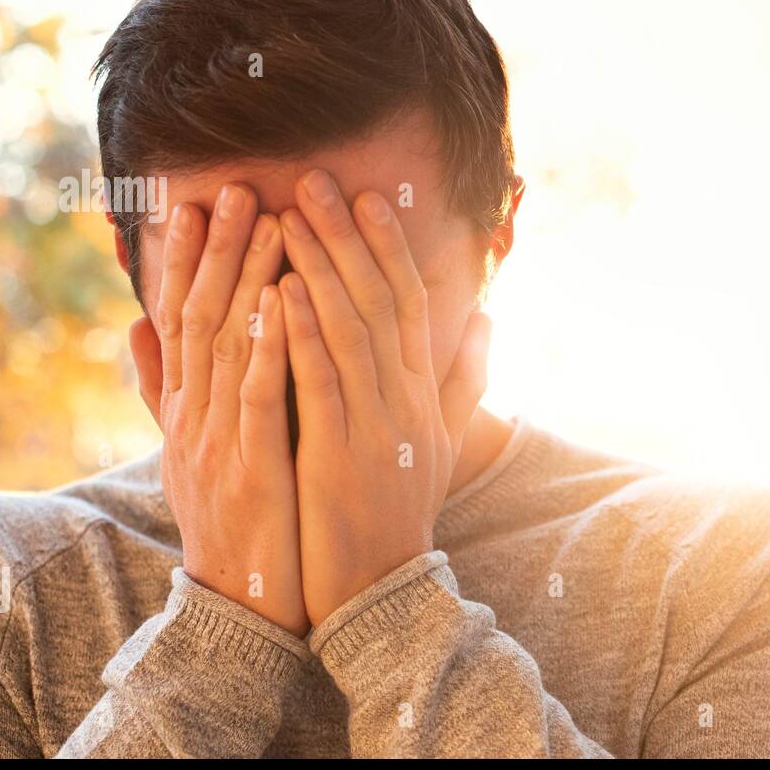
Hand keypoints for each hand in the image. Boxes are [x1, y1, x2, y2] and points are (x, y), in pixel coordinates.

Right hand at [129, 184, 308, 637]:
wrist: (241, 604)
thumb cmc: (228, 519)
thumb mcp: (184, 449)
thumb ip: (160, 388)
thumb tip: (132, 325)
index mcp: (188, 408)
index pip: (183, 318)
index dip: (188, 259)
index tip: (199, 202)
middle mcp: (196, 416)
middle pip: (202, 318)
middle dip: (219, 251)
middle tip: (237, 187)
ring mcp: (220, 442)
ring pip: (231, 347)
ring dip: (248, 280)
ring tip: (268, 221)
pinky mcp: (251, 470)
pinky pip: (260, 399)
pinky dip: (271, 348)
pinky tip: (286, 303)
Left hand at [277, 169, 489, 624]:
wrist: (383, 590)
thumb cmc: (402, 509)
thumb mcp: (445, 440)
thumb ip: (467, 378)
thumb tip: (490, 317)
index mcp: (422, 391)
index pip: (408, 303)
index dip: (388, 246)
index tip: (367, 196)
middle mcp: (404, 399)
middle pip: (377, 301)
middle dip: (346, 238)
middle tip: (316, 180)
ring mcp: (374, 425)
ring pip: (349, 331)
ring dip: (320, 268)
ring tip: (291, 214)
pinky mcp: (337, 455)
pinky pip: (319, 384)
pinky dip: (301, 335)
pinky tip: (280, 291)